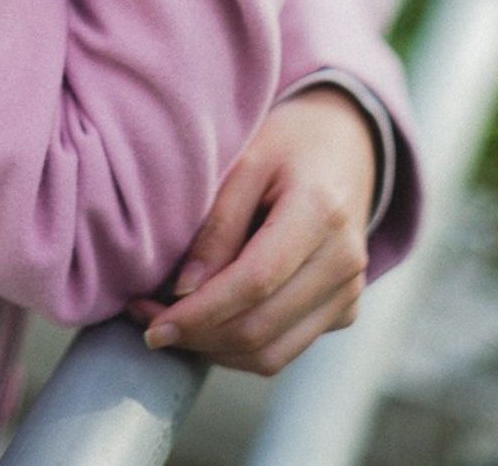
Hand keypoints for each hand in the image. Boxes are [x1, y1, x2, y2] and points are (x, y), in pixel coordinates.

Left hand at [128, 88, 375, 372]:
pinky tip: (208, 323)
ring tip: (171, 326)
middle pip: (262, 328)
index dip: (200, 312)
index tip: (153, 324)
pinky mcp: (344, 310)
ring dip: (214, 351)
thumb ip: (218, 226)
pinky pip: (285, 349)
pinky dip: (240, 348)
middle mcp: (343, 261)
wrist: (348, 143)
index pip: (255, 282)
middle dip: (198, 336)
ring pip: (273, 354)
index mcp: (320, 212)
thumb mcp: (247, 161)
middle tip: (148, 323)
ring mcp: (349, 291)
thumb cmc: (289, 142)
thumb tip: (183, 292)